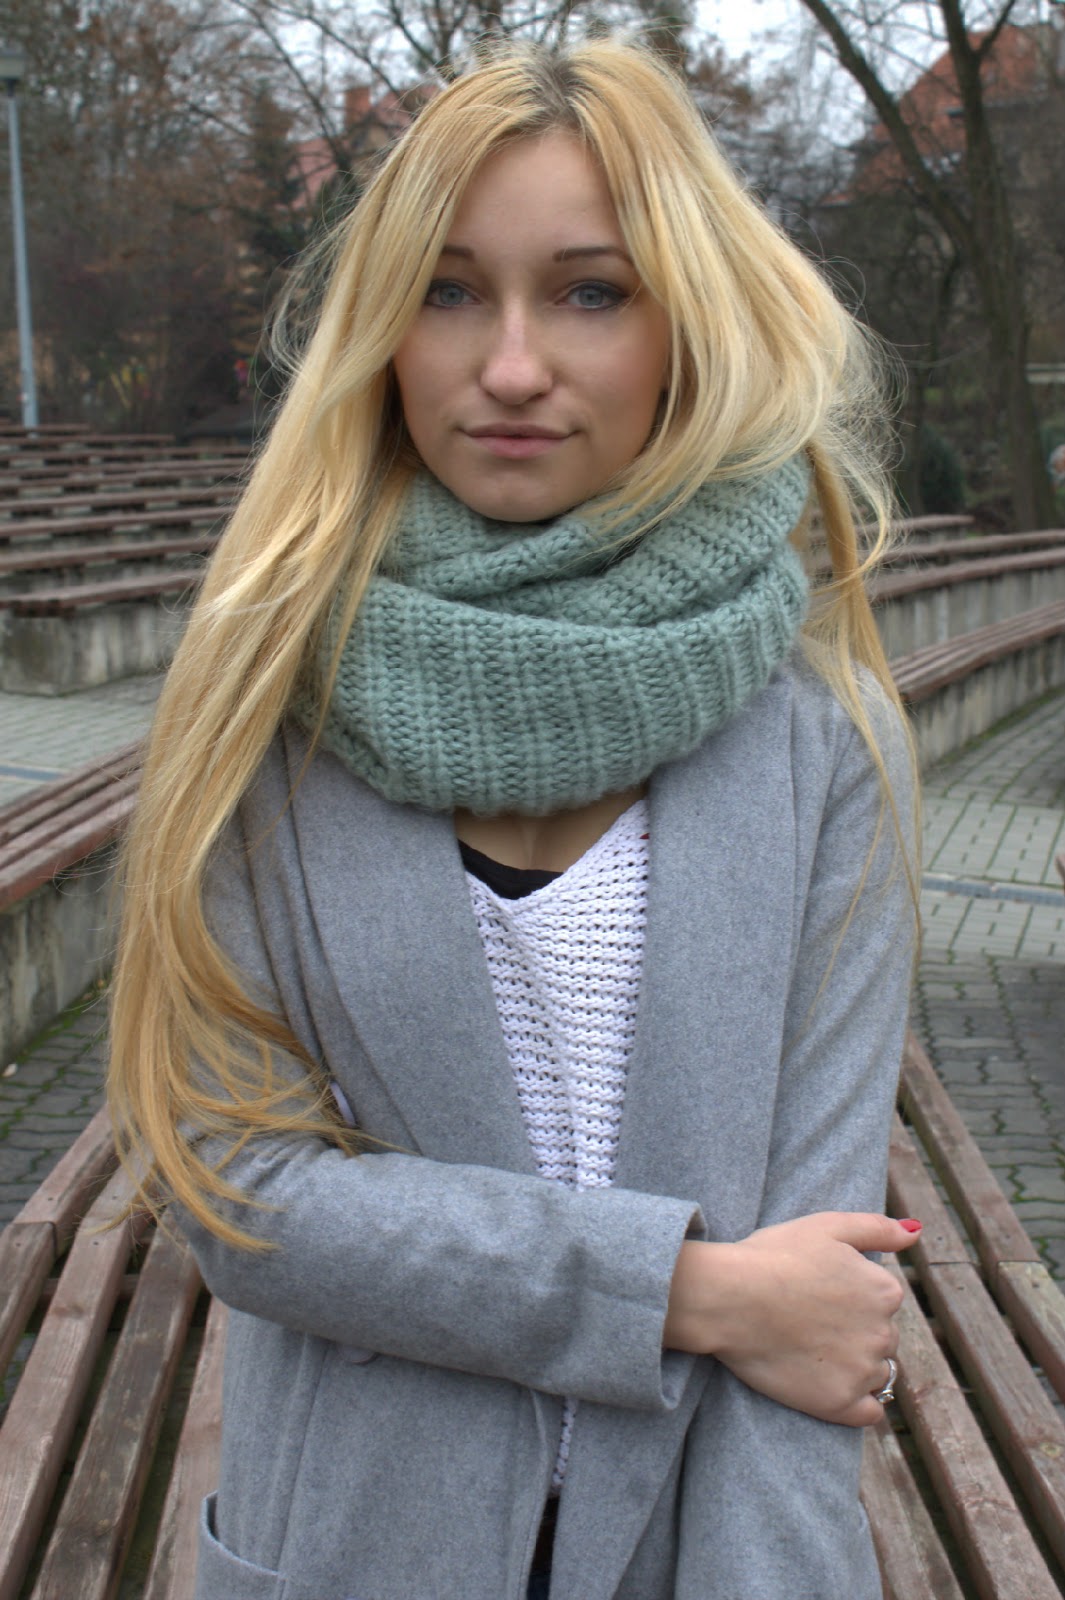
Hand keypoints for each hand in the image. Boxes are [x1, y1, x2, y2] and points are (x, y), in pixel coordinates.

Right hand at [663, 1212, 918, 1426]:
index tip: (819, 1293)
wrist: (729, 1299)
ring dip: (855, 1367)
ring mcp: (863, 1372)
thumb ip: (878, 1228)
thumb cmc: (774, 1256)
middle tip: (811, 1322)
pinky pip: (869, 1413)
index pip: (882, 1300)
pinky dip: (857, 1404)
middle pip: (881, 1338)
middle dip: (855, 1332)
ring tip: (813, 1352)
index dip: (849, 1296)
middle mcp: (884, 1333)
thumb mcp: (827, 1226)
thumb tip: (915, 1232)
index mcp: (885, 1291)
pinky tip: (829, 1386)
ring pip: (876, 1374)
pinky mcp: (841, 1405)